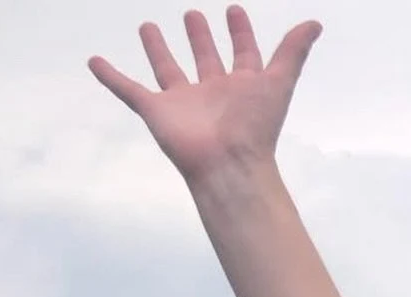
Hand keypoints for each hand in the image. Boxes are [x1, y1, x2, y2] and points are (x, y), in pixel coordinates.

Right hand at [88, 5, 322, 184]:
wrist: (229, 166)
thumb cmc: (256, 128)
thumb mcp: (279, 82)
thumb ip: (294, 52)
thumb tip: (316, 24)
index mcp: (241, 86)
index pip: (243, 54)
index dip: (240, 34)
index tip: (234, 11)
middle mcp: (212, 93)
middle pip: (205, 59)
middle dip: (200, 38)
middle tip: (194, 15)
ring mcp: (183, 103)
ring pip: (167, 69)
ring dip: (158, 49)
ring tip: (149, 26)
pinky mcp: (156, 112)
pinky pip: (128, 90)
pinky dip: (110, 77)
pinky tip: (94, 61)